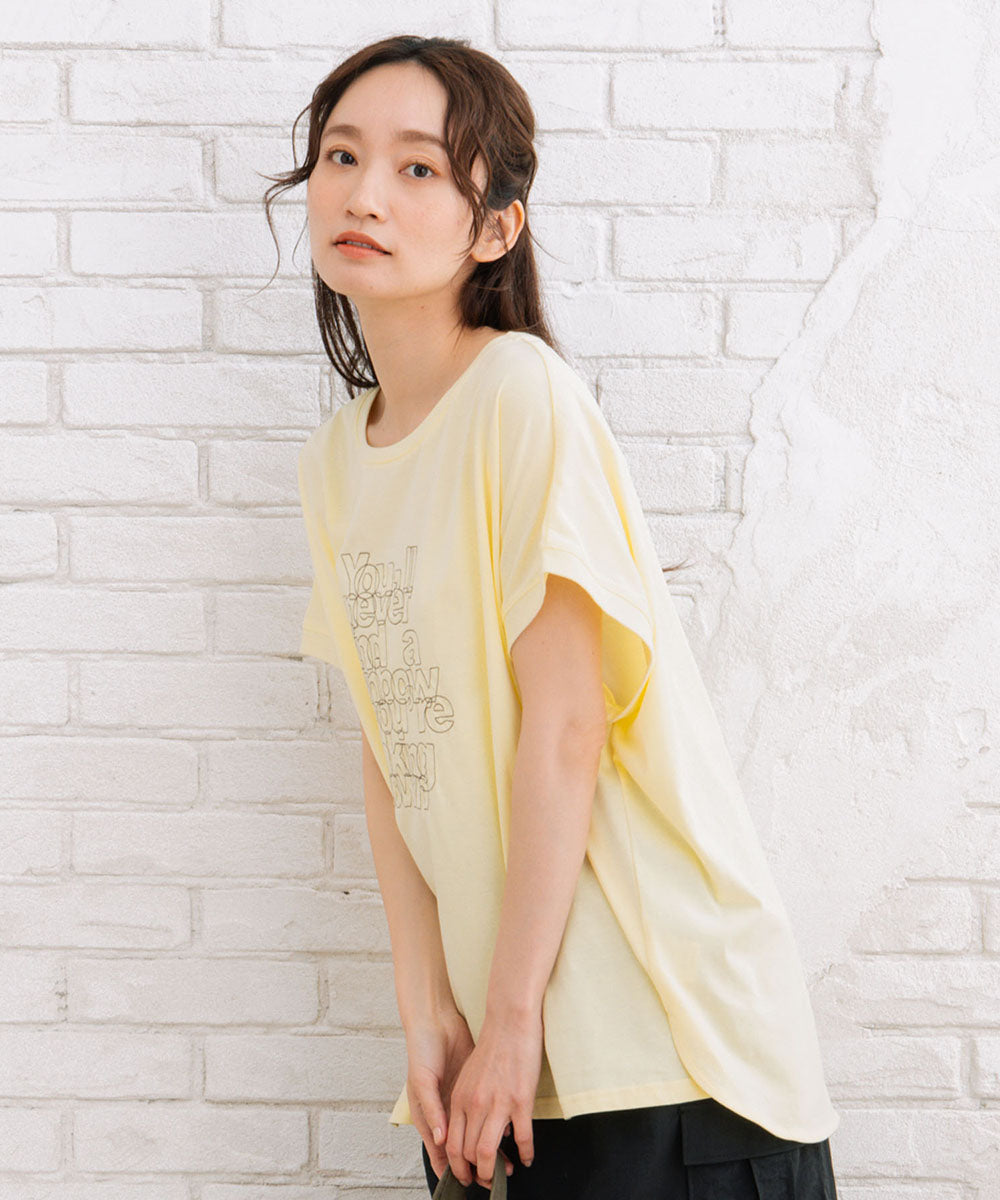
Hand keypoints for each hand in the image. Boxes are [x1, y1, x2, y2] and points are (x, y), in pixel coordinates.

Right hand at [404, 1008, 515, 1184]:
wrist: (436, 1019)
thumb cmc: (423, 1050)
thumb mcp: (422, 1081)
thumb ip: (431, 1110)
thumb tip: (442, 1139)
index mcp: (429, 1114)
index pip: (442, 1152)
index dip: (454, 1170)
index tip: (469, 1183)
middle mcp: (445, 1111)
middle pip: (462, 1148)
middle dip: (477, 1166)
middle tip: (494, 1178)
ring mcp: (459, 1099)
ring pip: (476, 1133)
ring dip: (489, 1149)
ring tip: (507, 1162)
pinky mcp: (472, 1086)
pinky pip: (485, 1113)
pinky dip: (495, 1124)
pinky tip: (509, 1130)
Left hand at [444, 1006, 542, 1188]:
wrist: (509, 1019)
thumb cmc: (492, 1045)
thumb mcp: (470, 1075)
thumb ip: (468, 1102)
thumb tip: (476, 1127)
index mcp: (459, 1098)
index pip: (451, 1144)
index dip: (457, 1166)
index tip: (466, 1176)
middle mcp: (474, 1104)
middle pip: (467, 1154)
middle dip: (475, 1175)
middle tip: (485, 1182)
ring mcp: (497, 1104)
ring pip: (488, 1153)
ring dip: (495, 1172)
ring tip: (503, 1176)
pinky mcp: (520, 1100)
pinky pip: (522, 1138)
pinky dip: (526, 1153)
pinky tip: (528, 1157)